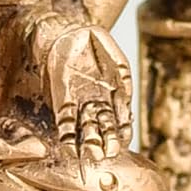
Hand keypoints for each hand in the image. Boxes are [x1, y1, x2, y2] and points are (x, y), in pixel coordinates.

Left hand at [43, 21, 132, 159]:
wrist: (70, 34)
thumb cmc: (95, 45)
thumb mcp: (116, 60)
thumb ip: (124, 79)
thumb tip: (128, 99)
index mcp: (113, 96)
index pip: (119, 121)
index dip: (121, 134)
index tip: (123, 145)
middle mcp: (96, 103)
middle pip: (102, 128)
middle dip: (105, 142)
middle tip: (106, 155)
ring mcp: (79, 103)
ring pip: (85, 128)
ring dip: (87, 143)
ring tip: (91, 156)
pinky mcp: (61, 100)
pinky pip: (65, 121)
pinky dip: (68, 135)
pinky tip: (70, 149)